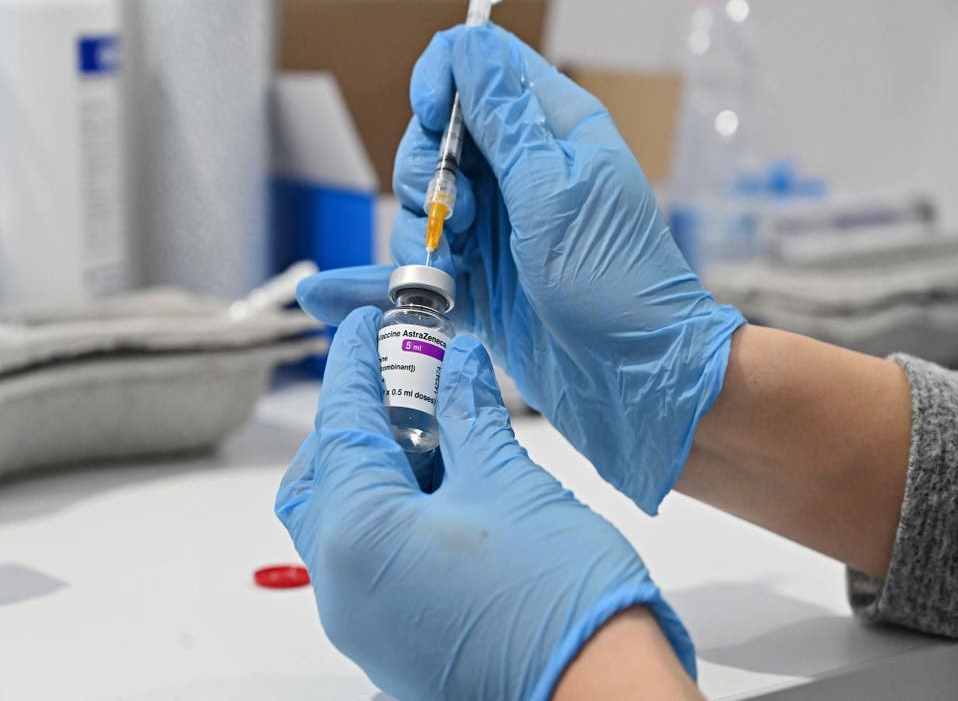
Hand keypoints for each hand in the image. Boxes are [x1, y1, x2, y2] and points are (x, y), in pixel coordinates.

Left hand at [275, 307, 694, 699]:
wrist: (599, 690)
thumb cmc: (558, 598)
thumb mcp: (507, 480)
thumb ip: (469, 415)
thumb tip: (455, 368)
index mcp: (357, 534)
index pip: (340, 423)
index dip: (353, 365)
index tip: (362, 328)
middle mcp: (342, 584)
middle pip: (322, 474)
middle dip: (356, 418)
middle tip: (400, 379)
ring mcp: (364, 617)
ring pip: (343, 516)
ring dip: (377, 464)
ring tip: (433, 426)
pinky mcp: (392, 635)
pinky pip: (368, 555)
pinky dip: (390, 508)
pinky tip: (443, 480)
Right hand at [296, 25, 744, 512]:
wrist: (633, 377)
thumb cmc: (616, 282)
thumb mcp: (554, 191)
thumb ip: (503, 121)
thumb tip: (465, 47)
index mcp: (552, 131)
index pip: (480, 68)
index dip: (441, 83)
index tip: (428, 121)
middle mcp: (521, 172)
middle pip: (436, 140)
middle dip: (426, 177)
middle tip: (457, 220)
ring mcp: (498, 227)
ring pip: (423, 204)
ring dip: (418, 235)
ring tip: (452, 272)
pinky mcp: (481, 277)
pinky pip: (422, 263)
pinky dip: (397, 276)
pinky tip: (352, 294)